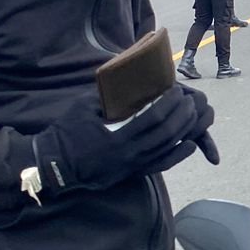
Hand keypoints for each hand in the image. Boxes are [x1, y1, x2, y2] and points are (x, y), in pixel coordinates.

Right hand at [34, 86, 214, 192]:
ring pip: (168, 149)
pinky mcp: (133, 173)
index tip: (177, 90)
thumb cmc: (67, 133)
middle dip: (183, 115)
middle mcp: (130, 153)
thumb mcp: (84, 107)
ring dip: (185, 131)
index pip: (154, 117)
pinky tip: (190, 144)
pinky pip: (162, 165)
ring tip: (193, 115)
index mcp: (118, 135)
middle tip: (190, 100)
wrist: (56, 166)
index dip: (170, 103)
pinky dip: (179, 155)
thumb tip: (126, 77)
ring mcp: (133, 165)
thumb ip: (107, 95)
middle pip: (167, 133)